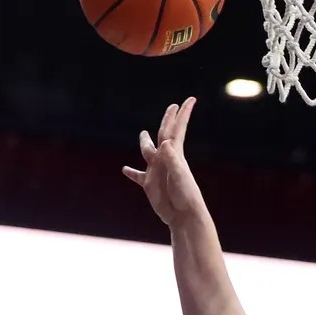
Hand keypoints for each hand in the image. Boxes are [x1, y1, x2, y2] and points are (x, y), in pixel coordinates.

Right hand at [120, 97, 205, 228]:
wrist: (183, 215)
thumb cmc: (185, 195)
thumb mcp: (179, 175)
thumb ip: (172, 159)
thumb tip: (164, 142)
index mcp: (174, 154)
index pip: (177, 129)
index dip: (183, 114)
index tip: (190, 99)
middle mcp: (165, 159)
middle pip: (164, 134)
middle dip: (168, 120)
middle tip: (172, 106)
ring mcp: (157, 171)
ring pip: (148, 152)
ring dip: (145, 142)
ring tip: (143, 133)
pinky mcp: (150, 185)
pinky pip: (138, 176)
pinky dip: (131, 172)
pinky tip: (125, 169)